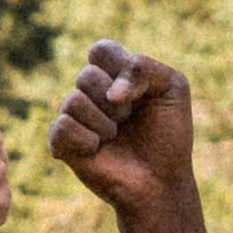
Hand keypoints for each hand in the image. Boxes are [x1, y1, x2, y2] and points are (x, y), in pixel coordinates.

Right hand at [45, 41, 194, 214]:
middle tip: (128, 119)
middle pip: (86, 75)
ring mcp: (75, 118)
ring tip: (116, 137)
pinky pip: (60, 127)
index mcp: (114, 75)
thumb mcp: (172, 88)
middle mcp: (91, 93)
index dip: (118, 68)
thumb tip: (111, 93)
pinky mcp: (62, 143)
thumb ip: (144, 68)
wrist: (161, 181)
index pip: (100, 50)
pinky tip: (97, 150)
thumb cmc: (168, 136)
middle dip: (116, 102)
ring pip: (73, 101)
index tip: (140, 92)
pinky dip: (87, 139)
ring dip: (104, 123)